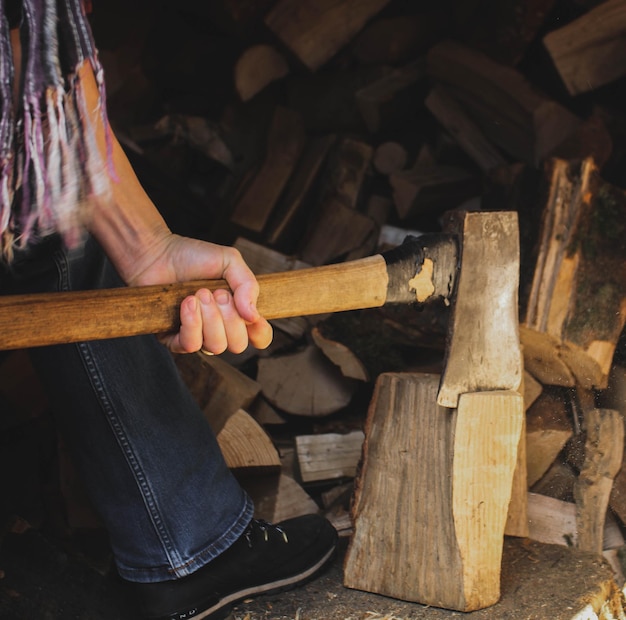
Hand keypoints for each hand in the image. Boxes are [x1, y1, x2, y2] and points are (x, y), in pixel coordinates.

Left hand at [125, 233, 272, 354]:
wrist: (158, 254)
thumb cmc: (193, 257)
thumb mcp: (230, 261)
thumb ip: (248, 285)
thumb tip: (253, 316)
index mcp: (237, 313)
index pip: (259, 338)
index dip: (260, 332)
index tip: (251, 316)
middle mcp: (219, 329)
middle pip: (238, 344)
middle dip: (230, 318)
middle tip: (217, 293)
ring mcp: (197, 336)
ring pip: (216, 347)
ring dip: (210, 318)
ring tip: (200, 293)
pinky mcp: (173, 339)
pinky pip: (190, 346)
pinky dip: (192, 323)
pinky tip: (187, 303)